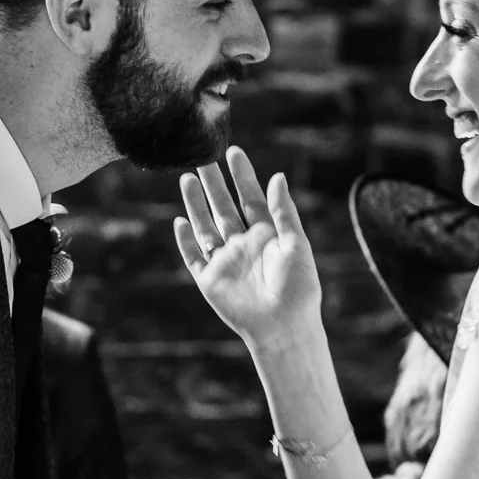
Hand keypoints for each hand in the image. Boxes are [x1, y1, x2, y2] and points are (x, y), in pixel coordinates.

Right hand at [174, 147, 319, 347]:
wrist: (285, 327)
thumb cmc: (298, 288)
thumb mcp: (296, 244)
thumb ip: (284, 211)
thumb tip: (277, 176)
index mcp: (267, 235)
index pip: (251, 198)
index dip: (242, 175)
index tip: (233, 151)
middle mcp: (243, 244)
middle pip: (224, 207)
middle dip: (214, 184)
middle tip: (202, 157)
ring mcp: (225, 261)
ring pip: (206, 226)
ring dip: (196, 204)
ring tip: (186, 179)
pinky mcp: (210, 280)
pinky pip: (194, 256)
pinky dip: (186, 240)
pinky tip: (180, 221)